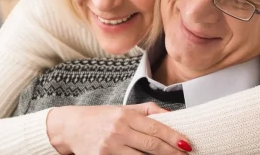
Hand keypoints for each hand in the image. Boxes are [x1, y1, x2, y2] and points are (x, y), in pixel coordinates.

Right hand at [47, 103, 191, 154]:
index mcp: (127, 115)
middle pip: (152, 146)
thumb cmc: (102, 116)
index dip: (174, 137)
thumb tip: (171, 115)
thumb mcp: (125, 108)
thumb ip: (149, 110)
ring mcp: (110, 147)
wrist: (71, 127)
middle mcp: (119, 131)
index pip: (156, 128)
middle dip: (172, 153)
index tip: (188, 144)